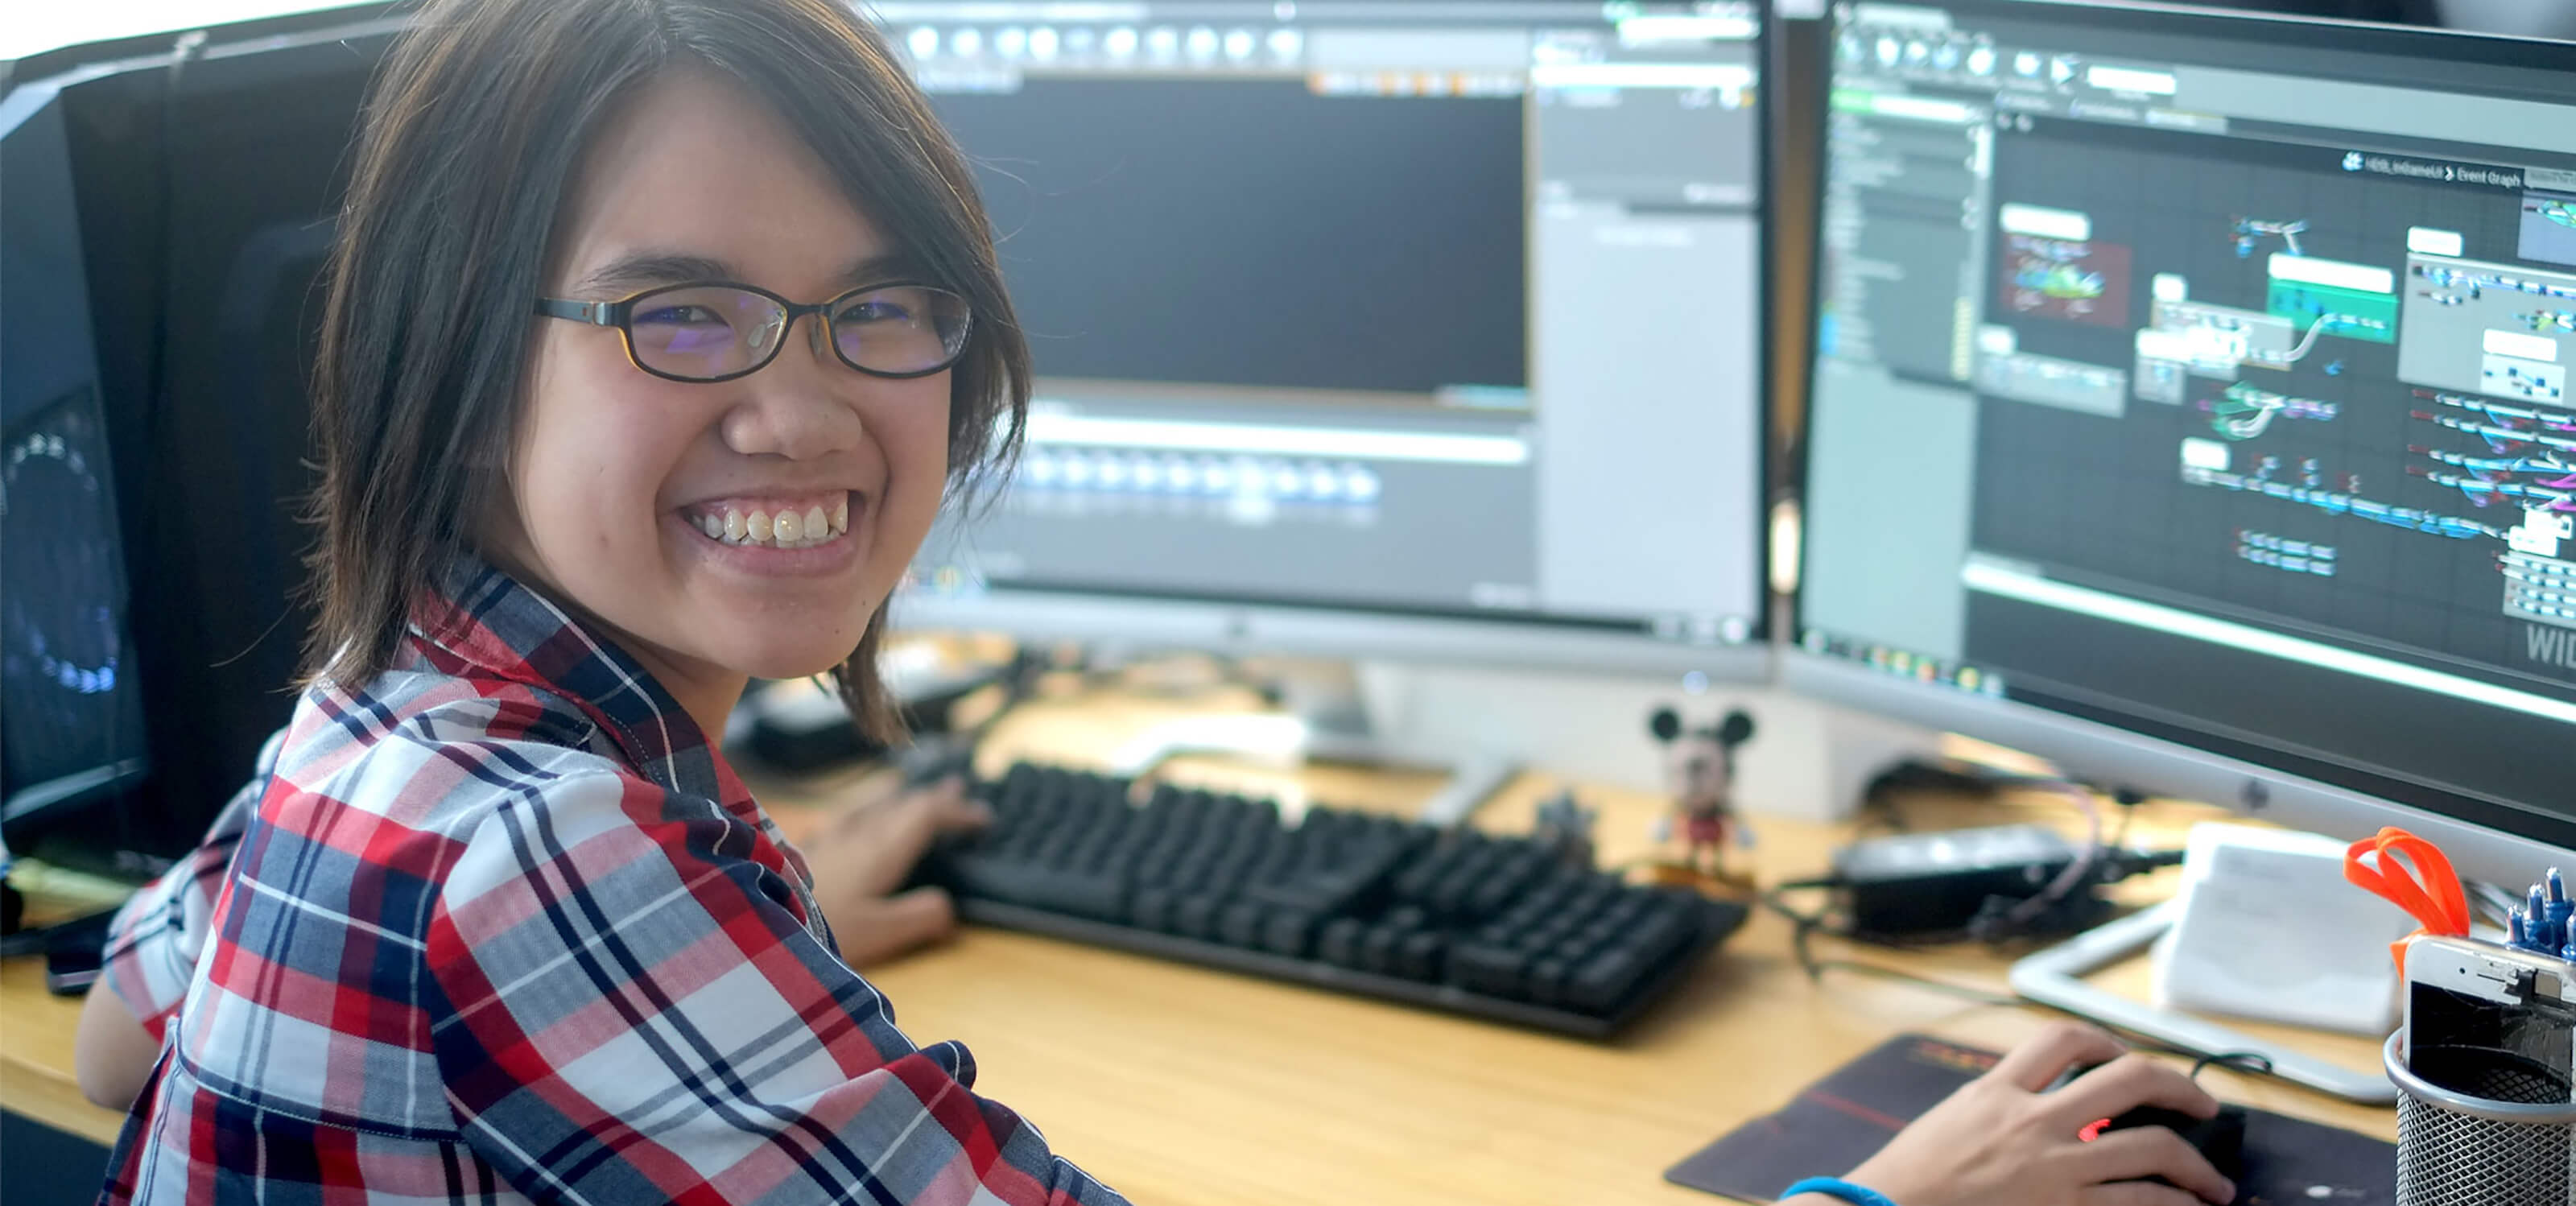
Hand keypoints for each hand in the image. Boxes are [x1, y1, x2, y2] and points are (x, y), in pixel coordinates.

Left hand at [794, 777, 989, 967]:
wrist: (747, 923)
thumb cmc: (817, 929)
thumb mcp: (880, 933)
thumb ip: (919, 916)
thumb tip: (948, 904)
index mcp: (879, 851)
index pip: (926, 816)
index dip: (957, 812)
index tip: (984, 816)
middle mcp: (854, 836)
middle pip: (899, 804)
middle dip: (932, 796)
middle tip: (958, 787)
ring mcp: (824, 840)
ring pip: (866, 805)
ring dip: (894, 795)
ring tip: (906, 786)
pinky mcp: (798, 850)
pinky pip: (837, 818)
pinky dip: (856, 811)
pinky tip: (844, 820)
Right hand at [1828, 1024, 2235, 1205]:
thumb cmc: (1908, 1182)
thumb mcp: (1950, 1124)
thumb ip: (1997, 1109)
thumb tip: (2046, 1112)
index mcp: (1994, 1091)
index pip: (2061, 1039)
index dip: (2105, 1040)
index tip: (2123, 1056)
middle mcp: (2031, 1121)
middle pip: (2127, 1079)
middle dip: (2178, 1087)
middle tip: (2201, 1104)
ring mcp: (2054, 1168)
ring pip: (2151, 1146)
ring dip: (2194, 1166)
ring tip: (2212, 1183)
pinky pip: (2142, 1201)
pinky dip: (2175, 1205)